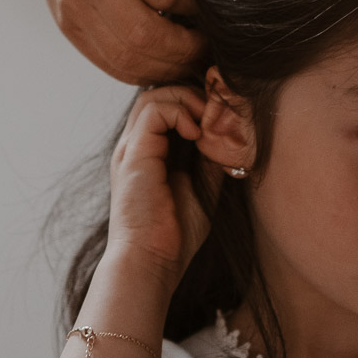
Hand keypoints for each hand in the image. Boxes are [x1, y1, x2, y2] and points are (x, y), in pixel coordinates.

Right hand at [19, 0, 218, 84]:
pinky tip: (162, 60)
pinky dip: (142, 71)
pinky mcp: (68, 26)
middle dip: (185, 49)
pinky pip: (109, 63)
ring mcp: (73, 7)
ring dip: (166, 67)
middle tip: (207, 45)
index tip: (210, 6)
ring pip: (126, 57)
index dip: (196, 6)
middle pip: (144, 34)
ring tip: (189, 57)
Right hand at [106, 86, 217, 286]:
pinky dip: (179, 112)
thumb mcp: (201, 190)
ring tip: (206, 122)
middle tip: (216, 115)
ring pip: (152, 96)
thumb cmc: (173, 236)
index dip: (192, 104)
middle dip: (191, 96)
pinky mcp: (134, 153)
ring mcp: (131, 149)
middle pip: (156, 95)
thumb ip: (208, 163)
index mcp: (148, 155)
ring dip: (185, 100)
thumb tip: (226, 139)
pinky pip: (153, 110)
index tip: (219, 119)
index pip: (164, 109)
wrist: (151, 261)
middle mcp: (136, 147)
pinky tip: (196, 133)